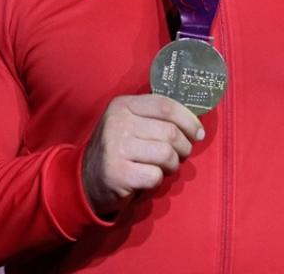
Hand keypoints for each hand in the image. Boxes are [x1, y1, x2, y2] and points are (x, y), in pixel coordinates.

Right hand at [81, 94, 204, 214]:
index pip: (165, 106)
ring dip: (173, 165)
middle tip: (180, 155)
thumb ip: (155, 118)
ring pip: (166, 154)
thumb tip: (195, 124)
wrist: (85, 179)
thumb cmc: (118, 149)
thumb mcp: (130, 123)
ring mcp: (116, 148)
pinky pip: (155, 175)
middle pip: (170, 132)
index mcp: (123, 105)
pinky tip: (147, 178)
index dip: (188, 120)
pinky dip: (158, 179)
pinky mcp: (118, 173)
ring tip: (165, 167)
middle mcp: (118, 123)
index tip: (198, 133)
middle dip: (183, 147)